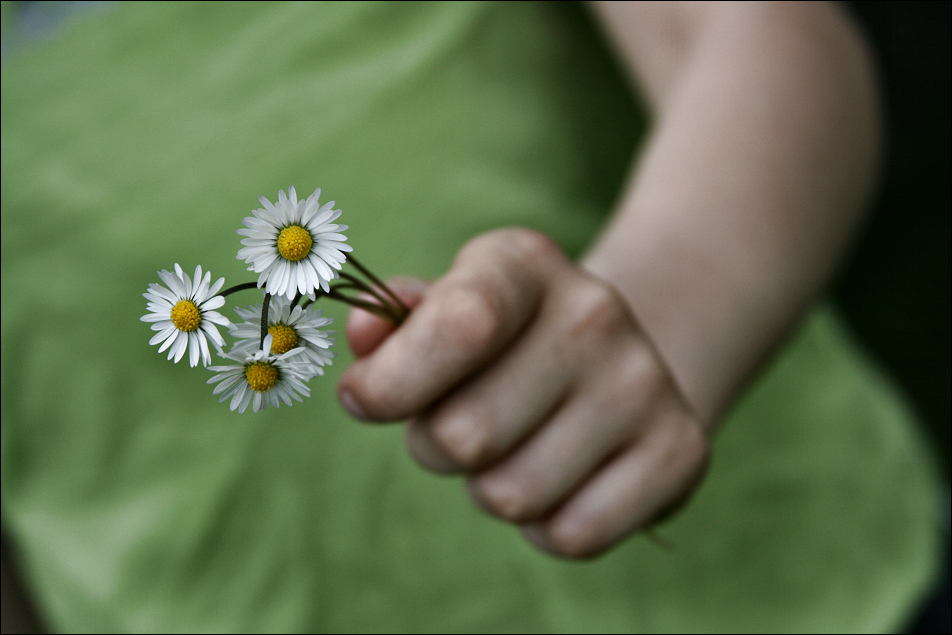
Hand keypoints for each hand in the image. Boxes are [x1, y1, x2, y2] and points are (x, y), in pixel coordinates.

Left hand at [338, 228, 708, 557]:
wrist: (618, 361)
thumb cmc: (504, 343)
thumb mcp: (448, 310)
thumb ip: (396, 323)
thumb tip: (362, 332)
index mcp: (526, 264)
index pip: (460, 324)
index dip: (393, 381)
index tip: (364, 400)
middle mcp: (596, 313)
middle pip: (464, 435)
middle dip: (438, 446)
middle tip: (464, 424)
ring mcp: (646, 383)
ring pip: (510, 495)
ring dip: (491, 487)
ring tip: (519, 446)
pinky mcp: (681, 452)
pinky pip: (570, 535)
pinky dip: (547, 525)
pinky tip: (564, 478)